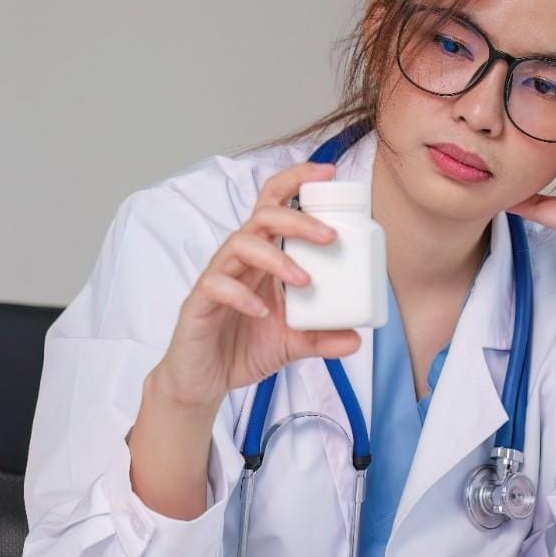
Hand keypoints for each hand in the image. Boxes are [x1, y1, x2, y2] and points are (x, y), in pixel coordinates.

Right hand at [151, 161, 363, 414]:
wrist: (202, 382)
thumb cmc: (241, 349)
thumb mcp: (292, 343)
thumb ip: (322, 337)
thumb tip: (357, 338)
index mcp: (263, 260)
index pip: (276, 206)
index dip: (297, 181)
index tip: (329, 173)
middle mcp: (240, 261)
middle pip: (263, 216)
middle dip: (298, 219)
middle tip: (330, 237)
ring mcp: (217, 278)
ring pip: (240, 243)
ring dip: (276, 257)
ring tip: (304, 281)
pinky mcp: (199, 302)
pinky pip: (217, 285)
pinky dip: (242, 294)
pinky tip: (262, 310)